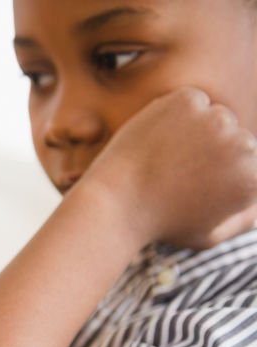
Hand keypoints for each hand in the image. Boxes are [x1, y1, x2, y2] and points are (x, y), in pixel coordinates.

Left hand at [83, 86, 256, 250]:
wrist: (115, 205)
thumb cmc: (158, 225)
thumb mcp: (207, 235)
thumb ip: (242, 219)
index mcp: (254, 177)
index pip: (246, 161)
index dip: (215, 172)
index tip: (189, 183)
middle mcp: (243, 146)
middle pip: (232, 136)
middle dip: (208, 149)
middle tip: (172, 173)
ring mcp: (216, 119)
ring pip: (212, 116)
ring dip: (192, 130)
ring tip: (162, 159)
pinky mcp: (187, 101)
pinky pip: (190, 101)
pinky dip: (173, 114)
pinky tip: (154, 140)